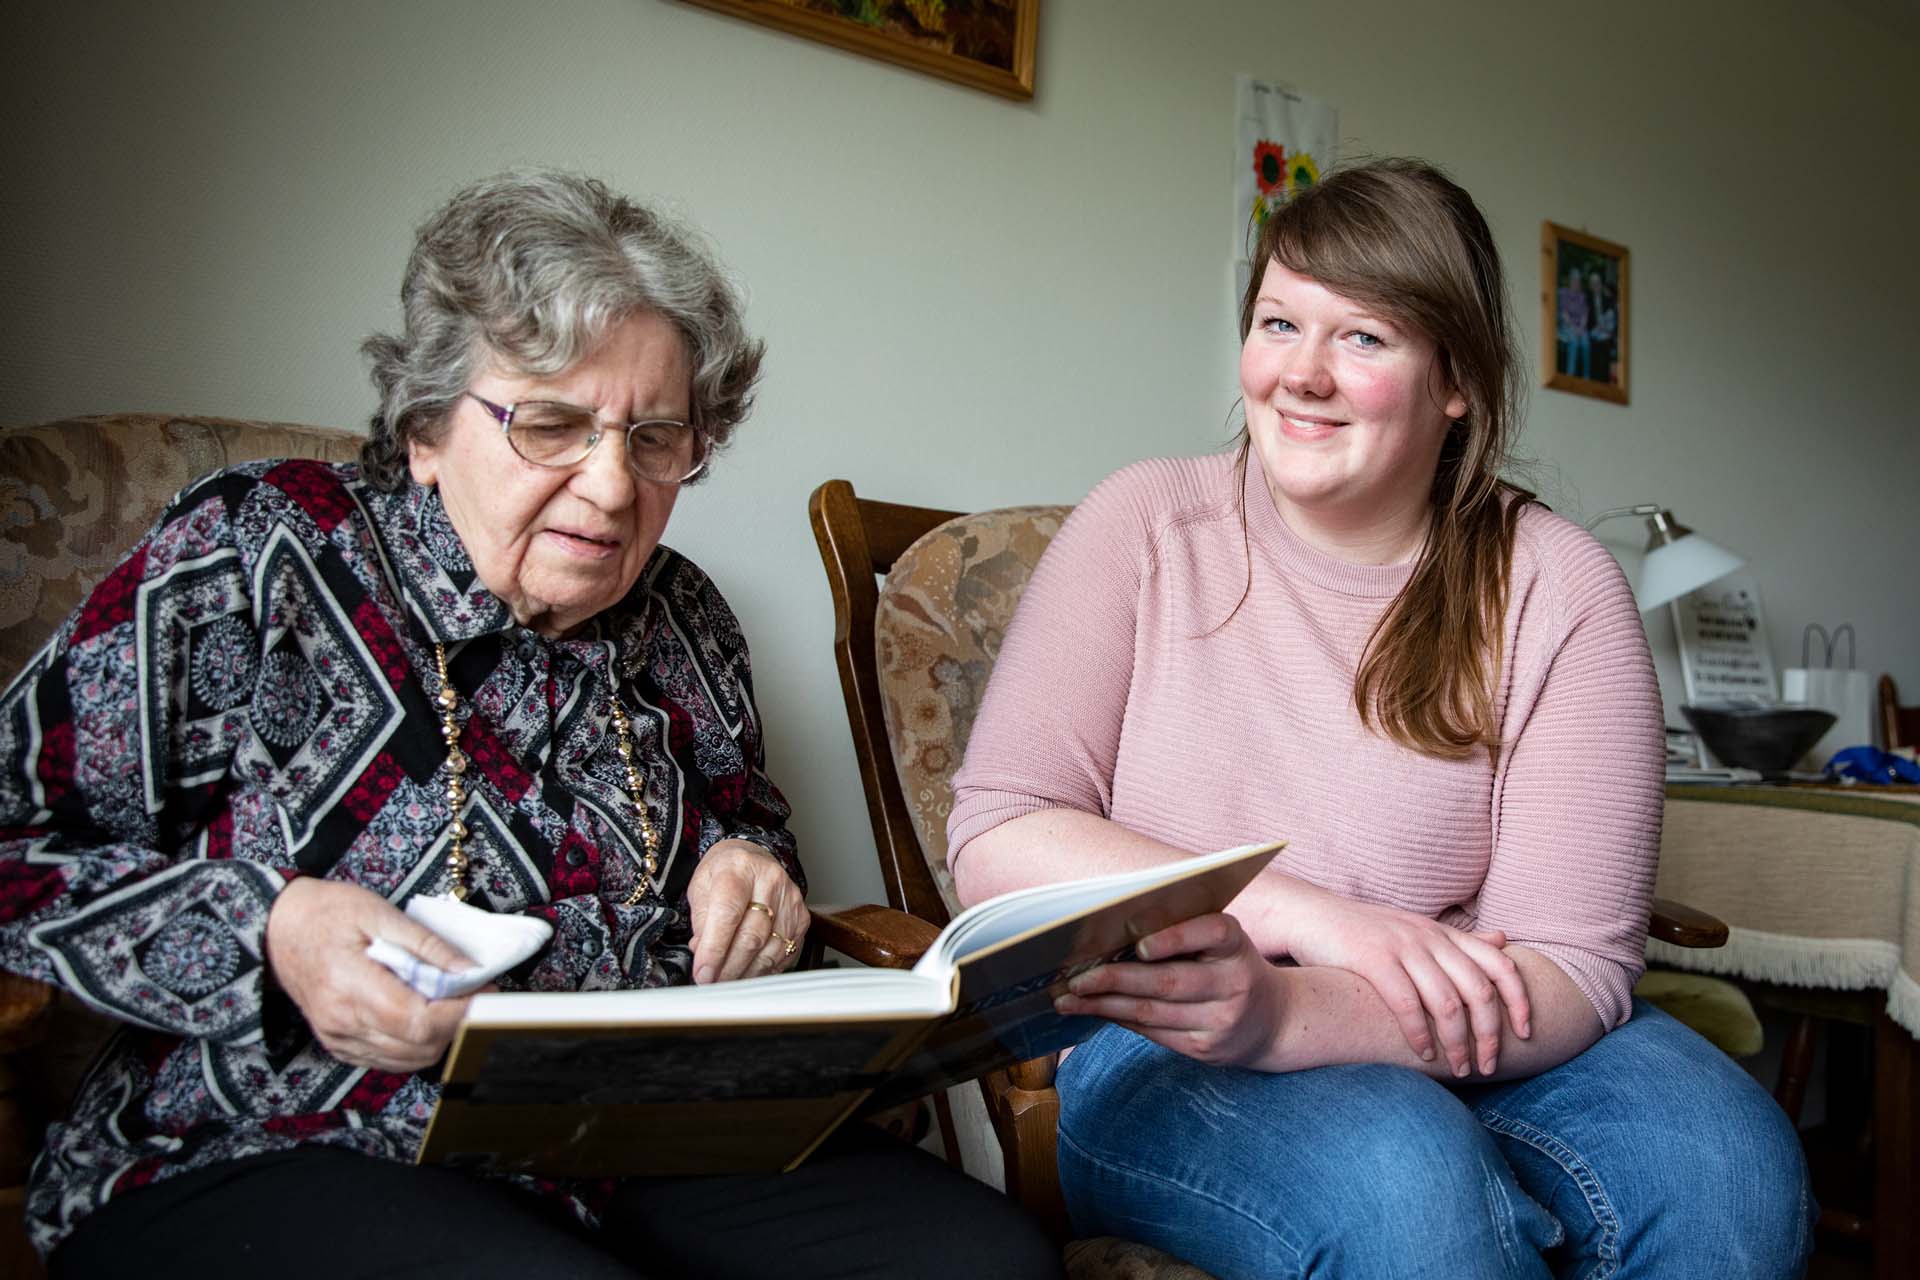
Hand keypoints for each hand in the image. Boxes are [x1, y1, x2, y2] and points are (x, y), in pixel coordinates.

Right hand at [264, 878, 476, 1071]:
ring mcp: (338, 1038)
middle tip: (473, 994)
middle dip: (456, 1024)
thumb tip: (469, 971)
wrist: (276, 928)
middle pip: (418, 1046)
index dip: (459, 1013)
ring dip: (439, 1037)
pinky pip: (389, 1059)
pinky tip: (421, 1015)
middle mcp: (342, 1022)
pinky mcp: (339, 1045)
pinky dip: (415, 1044)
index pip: (418, 1021)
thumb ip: (427, 946)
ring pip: (408, 1060)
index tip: (485, 992)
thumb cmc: (326, 913)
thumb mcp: (380, 913)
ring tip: (449, 1002)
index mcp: (350, 985)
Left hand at [687, 839, 806, 983]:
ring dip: (746, 973)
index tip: (703, 973)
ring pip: (770, 949)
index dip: (714, 949)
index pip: (727, 914)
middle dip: (728, 967)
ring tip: (727, 980)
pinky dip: (764, 968)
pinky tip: (748, 971)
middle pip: (751, 936)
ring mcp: (790, 900)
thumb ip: (701, 920)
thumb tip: (703, 952)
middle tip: (711, 983)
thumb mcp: (701, 887)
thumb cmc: (724, 874)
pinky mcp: (801, 917)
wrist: (753, 859)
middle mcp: (769, 882)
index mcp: (738, 869)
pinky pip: (785, 952)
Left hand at [1052, 914, 1281, 1066]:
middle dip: (1115, 979)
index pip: (1210, 933)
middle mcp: (1233, 982)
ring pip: (1153, 1012)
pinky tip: (1096, 1011)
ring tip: (1068, 999)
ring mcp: (1221, 1020)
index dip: (1175, 938)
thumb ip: (1183, 932)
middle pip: (1168, 982)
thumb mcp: (1221, 943)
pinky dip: (1120, 1020)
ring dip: (1104, 1005)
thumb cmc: (1230, 966)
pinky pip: (1155, 1033)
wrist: (1274, 1020)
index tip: (1139, 945)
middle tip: (1076, 978)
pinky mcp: (1205, 1049)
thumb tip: (1114, 933)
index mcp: (1235, 945)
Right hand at [1258, 878, 1528, 1076]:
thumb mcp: (1417, 929)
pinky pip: (1407, 1004)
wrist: (1311, 916)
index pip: (1500, 966)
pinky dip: (1419, 1034)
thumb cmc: (1364, 932)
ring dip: (1457, 1042)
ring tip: (1457, 1068)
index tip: (1525, 1034)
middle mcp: (1429, 938)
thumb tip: (1503, 941)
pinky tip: (1422, 1053)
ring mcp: (1402, 947)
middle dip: (1488, 1035)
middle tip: (1487, 1066)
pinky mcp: (1373, 959)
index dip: (1519, 1001)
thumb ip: (1459, 941)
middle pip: (1478, 991)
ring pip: (1447, 1003)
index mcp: (1443, 933)